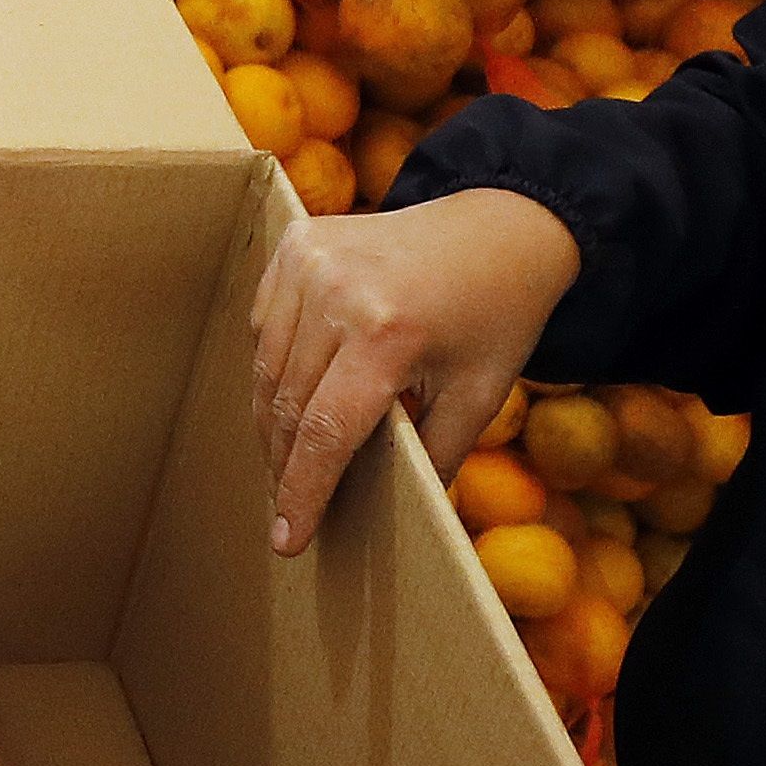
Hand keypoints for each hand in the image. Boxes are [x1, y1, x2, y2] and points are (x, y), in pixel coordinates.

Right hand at [248, 187, 581, 555]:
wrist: (501, 226)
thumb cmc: (497, 316)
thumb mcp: (481, 396)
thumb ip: (434, 456)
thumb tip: (395, 515)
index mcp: (389, 334)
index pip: (325, 432)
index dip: (302, 492)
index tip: (287, 539)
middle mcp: (338, 292)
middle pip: (285, 404)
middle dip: (284, 464)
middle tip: (289, 505)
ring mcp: (309, 261)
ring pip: (265, 367)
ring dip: (272, 420)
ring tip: (289, 456)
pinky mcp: (295, 244)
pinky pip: (264, 324)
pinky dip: (273, 364)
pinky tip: (297, 387)